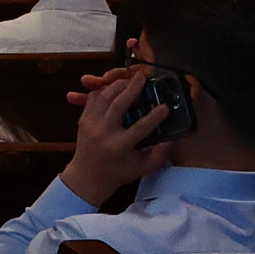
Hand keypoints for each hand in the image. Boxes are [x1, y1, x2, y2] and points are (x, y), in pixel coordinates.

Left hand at [58, 64, 173, 206]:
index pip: (140, 127)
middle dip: (132, 89)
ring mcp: (91, 124)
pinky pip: (93, 99)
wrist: (87, 176)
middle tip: (143, 78)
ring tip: (130, 79)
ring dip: (117, 85)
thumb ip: (159, 155)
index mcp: (120, 146)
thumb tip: (171, 139)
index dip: (154, 116)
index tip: (165, 107)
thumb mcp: (143, 169)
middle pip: (118, 105)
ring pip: (103, 97)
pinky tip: (114, 86)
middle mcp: (104, 132)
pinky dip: (103, 90)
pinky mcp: (83, 119)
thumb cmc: (119, 173)